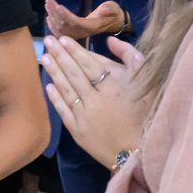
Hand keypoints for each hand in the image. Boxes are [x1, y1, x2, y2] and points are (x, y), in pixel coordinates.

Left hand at [42, 35, 147, 168]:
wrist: (138, 153)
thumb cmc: (147, 117)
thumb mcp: (148, 84)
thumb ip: (132, 59)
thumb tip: (110, 41)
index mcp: (113, 88)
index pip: (89, 64)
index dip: (76, 51)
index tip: (64, 38)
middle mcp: (95, 100)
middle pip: (74, 74)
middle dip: (60, 55)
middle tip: (48, 40)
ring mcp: (84, 116)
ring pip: (66, 90)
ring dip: (54, 72)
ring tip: (45, 57)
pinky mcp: (78, 131)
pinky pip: (64, 111)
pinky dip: (55, 98)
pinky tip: (49, 86)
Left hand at [44, 0, 123, 40]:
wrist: (112, 23)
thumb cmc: (112, 14)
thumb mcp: (114, 8)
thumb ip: (110, 9)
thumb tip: (103, 9)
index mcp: (92, 27)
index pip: (76, 22)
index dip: (66, 15)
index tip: (58, 6)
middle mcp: (83, 33)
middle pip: (65, 25)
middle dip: (55, 13)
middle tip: (49, 1)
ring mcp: (77, 35)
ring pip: (60, 28)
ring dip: (52, 16)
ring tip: (47, 4)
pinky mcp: (74, 34)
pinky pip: (60, 33)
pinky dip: (52, 26)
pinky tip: (48, 17)